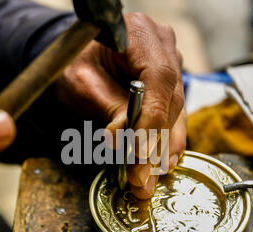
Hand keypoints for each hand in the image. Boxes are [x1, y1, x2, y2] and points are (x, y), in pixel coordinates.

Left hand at [55, 12, 186, 198]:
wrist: (78, 56)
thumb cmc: (75, 63)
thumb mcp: (82, 82)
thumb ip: (107, 106)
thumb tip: (124, 138)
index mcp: (139, 32)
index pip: (159, 78)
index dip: (153, 119)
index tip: (141, 153)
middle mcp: (162, 44)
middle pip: (171, 98)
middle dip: (157, 143)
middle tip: (142, 178)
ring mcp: (171, 62)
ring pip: (177, 110)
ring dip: (165, 148)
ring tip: (151, 177)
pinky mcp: (170, 83)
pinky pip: (174, 113)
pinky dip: (166, 140)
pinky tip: (160, 162)